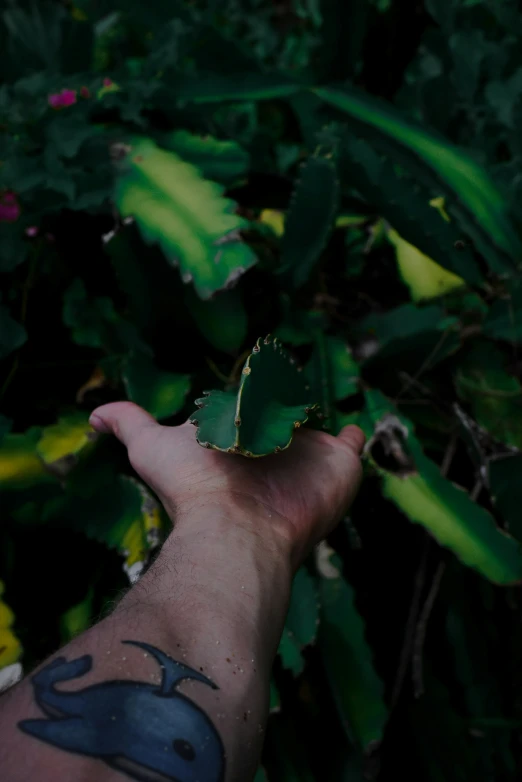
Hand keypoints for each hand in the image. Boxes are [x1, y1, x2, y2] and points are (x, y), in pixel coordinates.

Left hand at [89, 402, 363, 566]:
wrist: (236, 525)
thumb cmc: (193, 483)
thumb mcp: (150, 447)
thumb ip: (128, 423)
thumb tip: (93, 415)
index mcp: (235, 436)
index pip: (245, 412)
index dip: (246, 400)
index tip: (249, 384)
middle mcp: (270, 447)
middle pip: (282, 419)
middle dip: (284, 407)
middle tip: (289, 386)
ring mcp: (306, 456)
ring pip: (315, 430)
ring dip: (316, 418)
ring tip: (316, 405)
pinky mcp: (338, 463)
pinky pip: (350, 445)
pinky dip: (353, 438)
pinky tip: (351, 432)